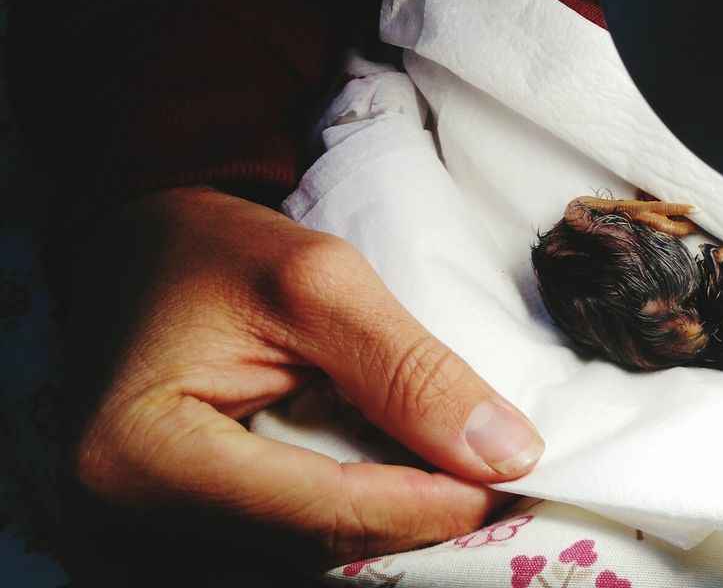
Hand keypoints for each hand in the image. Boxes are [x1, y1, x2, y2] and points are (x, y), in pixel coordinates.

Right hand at [58, 186, 542, 574]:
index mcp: (148, 456)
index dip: (432, 502)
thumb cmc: (218, 250)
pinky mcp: (190, 521)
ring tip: (469, 475)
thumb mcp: (323, 283)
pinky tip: (414, 479)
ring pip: (314, 549)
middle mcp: (138, 514)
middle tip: (504, 480)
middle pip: (321, 544)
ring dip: (399, 519)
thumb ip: (413, 371)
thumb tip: (509, 454)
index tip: (513, 476)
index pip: (325, 511)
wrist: (146, 246)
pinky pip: (296, 534)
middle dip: (423, 517)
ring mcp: (158, 527)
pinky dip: (364, 510)